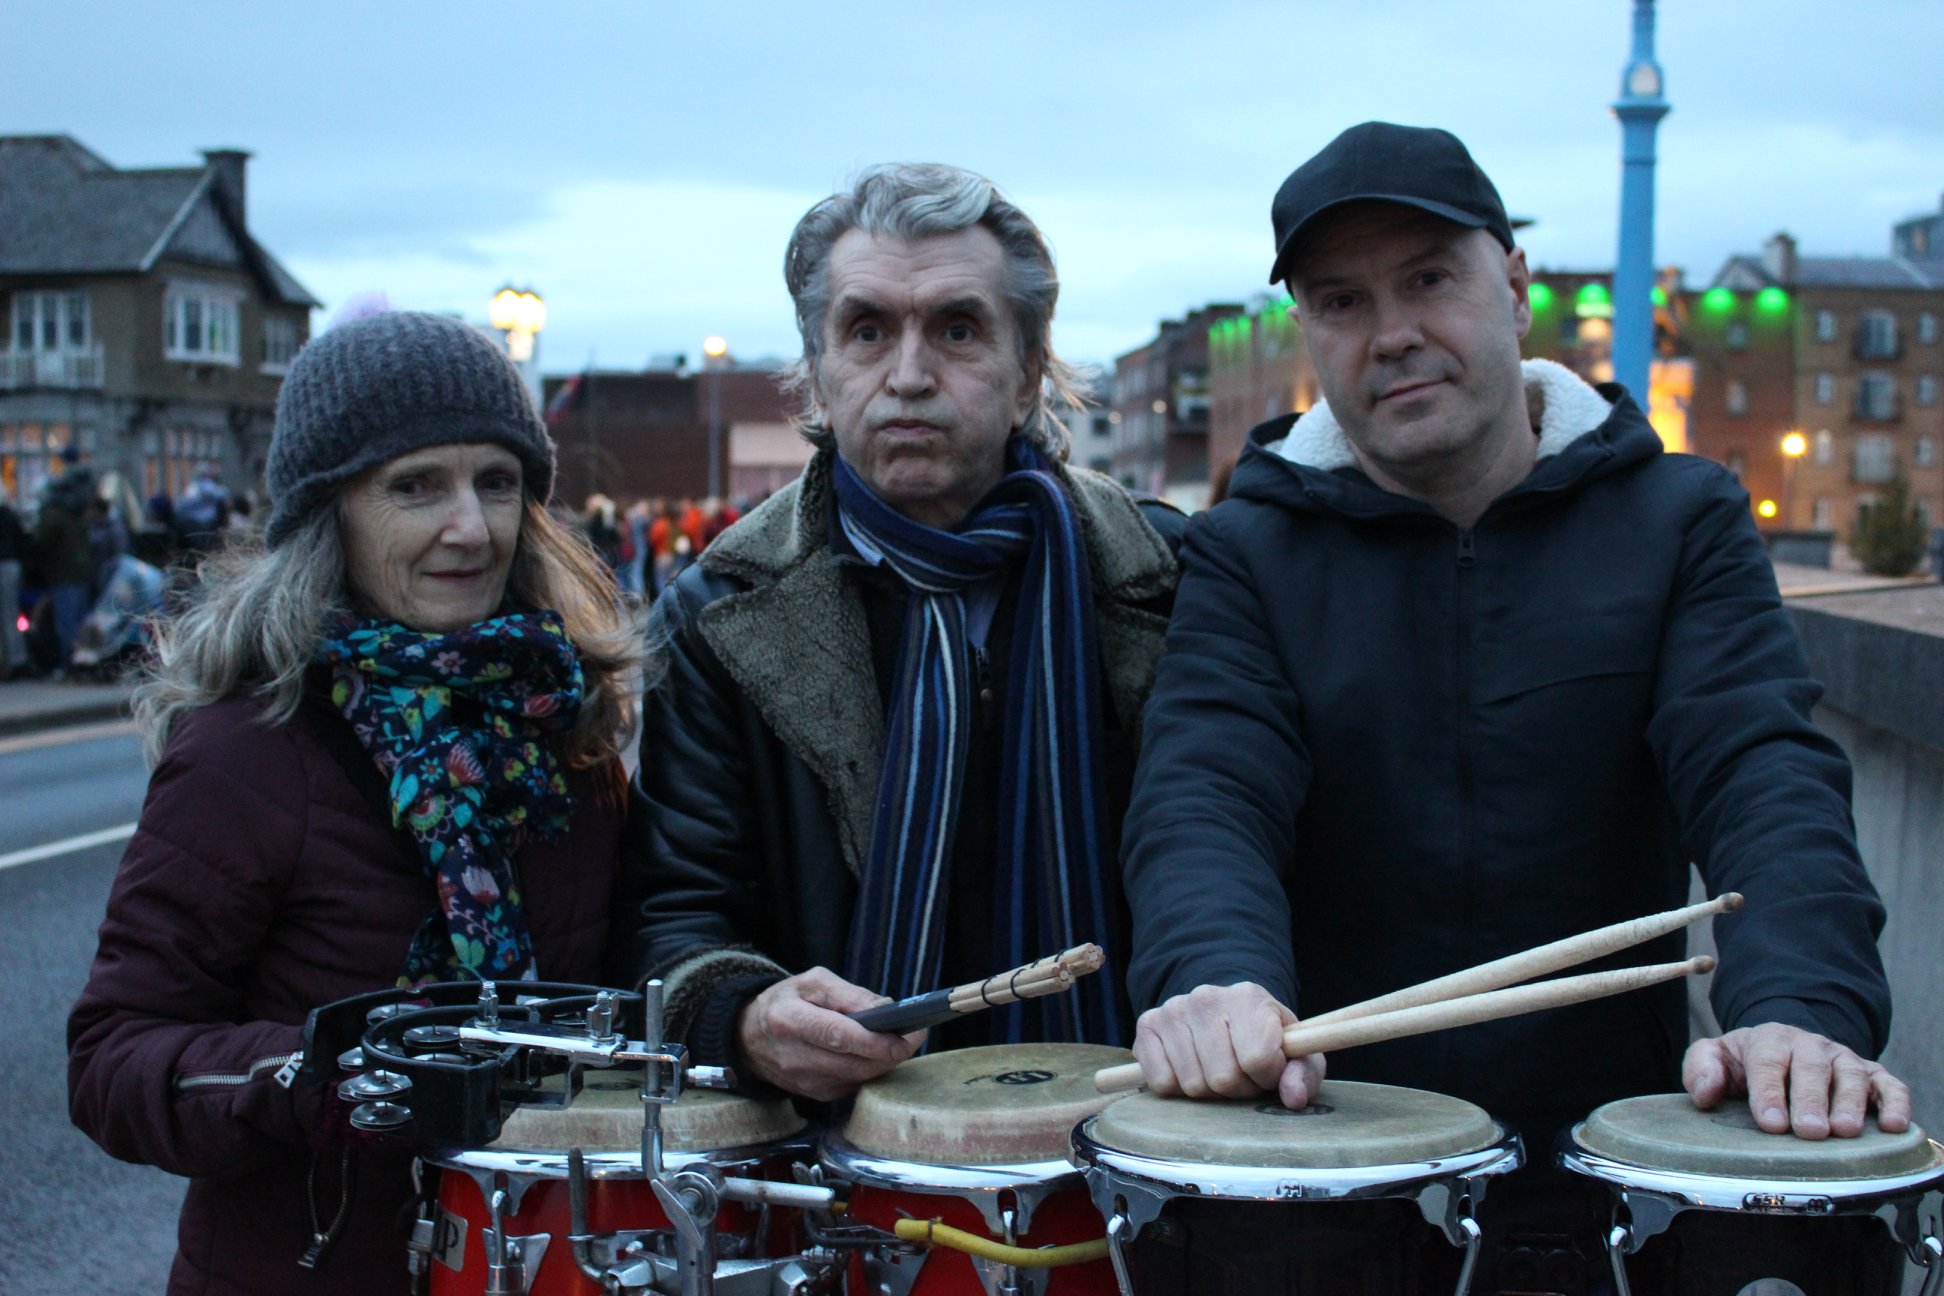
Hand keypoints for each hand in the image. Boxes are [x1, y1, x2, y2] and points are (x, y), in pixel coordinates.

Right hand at [735, 967, 923, 1101]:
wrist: (749, 1038)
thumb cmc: (786, 1002)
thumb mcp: (812, 983)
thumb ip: (849, 994)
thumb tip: (886, 1009)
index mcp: (788, 1020)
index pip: (837, 1036)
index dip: (875, 1040)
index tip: (906, 1035)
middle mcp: (793, 1057)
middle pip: (854, 1063)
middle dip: (890, 1052)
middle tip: (914, 1036)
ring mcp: (803, 1082)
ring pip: (858, 1077)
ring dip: (883, 1062)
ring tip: (897, 1041)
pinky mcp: (815, 1095)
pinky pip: (853, 1085)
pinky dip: (869, 1070)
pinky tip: (874, 1054)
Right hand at [1132, 982, 1324, 1109]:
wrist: (1225, 1013)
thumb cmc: (1265, 1038)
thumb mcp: (1297, 1053)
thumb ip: (1303, 1073)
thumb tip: (1294, 1098)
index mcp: (1248, 998)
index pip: (1258, 1058)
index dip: (1267, 1078)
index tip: (1268, 1072)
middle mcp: (1206, 996)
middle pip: (1223, 1077)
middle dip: (1238, 1089)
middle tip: (1242, 1075)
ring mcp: (1173, 1009)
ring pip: (1192, 1084)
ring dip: (1209, 1091)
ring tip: (1218, 1071)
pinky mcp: (1147, 1025)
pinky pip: (1161, 1082)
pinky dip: (1178, 1087)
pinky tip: (1191, 1068)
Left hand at [1683, 1023, 1911, 1138]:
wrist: (1782, 1049)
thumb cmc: (1745, 1063)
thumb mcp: (1714, 1058)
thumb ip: (1701, 1069)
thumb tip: (1706, 1092)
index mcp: (1769, 1040)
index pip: (1767, 1062)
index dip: (1768, 1092)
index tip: (1770, 1122)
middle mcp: (1809, 1046)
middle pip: (1811, 1067)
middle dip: (1810, 1099)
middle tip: (1809, 1130)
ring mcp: (1843, 1059)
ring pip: (1851, 1075)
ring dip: (1850, 1103)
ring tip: (1844, 1131)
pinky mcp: (1871, 1075)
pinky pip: (1889, 1084)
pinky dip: (1896, 1103)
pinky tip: (1894, 1125)